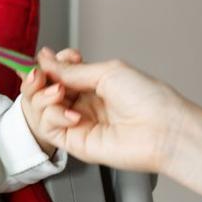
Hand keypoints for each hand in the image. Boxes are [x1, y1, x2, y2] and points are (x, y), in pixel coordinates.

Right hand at [33, 51, 198, 174]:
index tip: (49, 57)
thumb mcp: (106, 72)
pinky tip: (71, 113)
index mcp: (92, 84)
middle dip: (37, 80)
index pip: (56, 73)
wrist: (164, 130)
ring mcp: (77, 124)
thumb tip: (44, 59)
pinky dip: (53, 116)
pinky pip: (48, 128)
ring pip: (40, 109)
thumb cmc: (149, 100)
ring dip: (42, 97)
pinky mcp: (74, 143)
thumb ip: (71, 70)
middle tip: (40, 75)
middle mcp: (83, 103)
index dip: (49, 65)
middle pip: (43, 91)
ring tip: (58, 92)